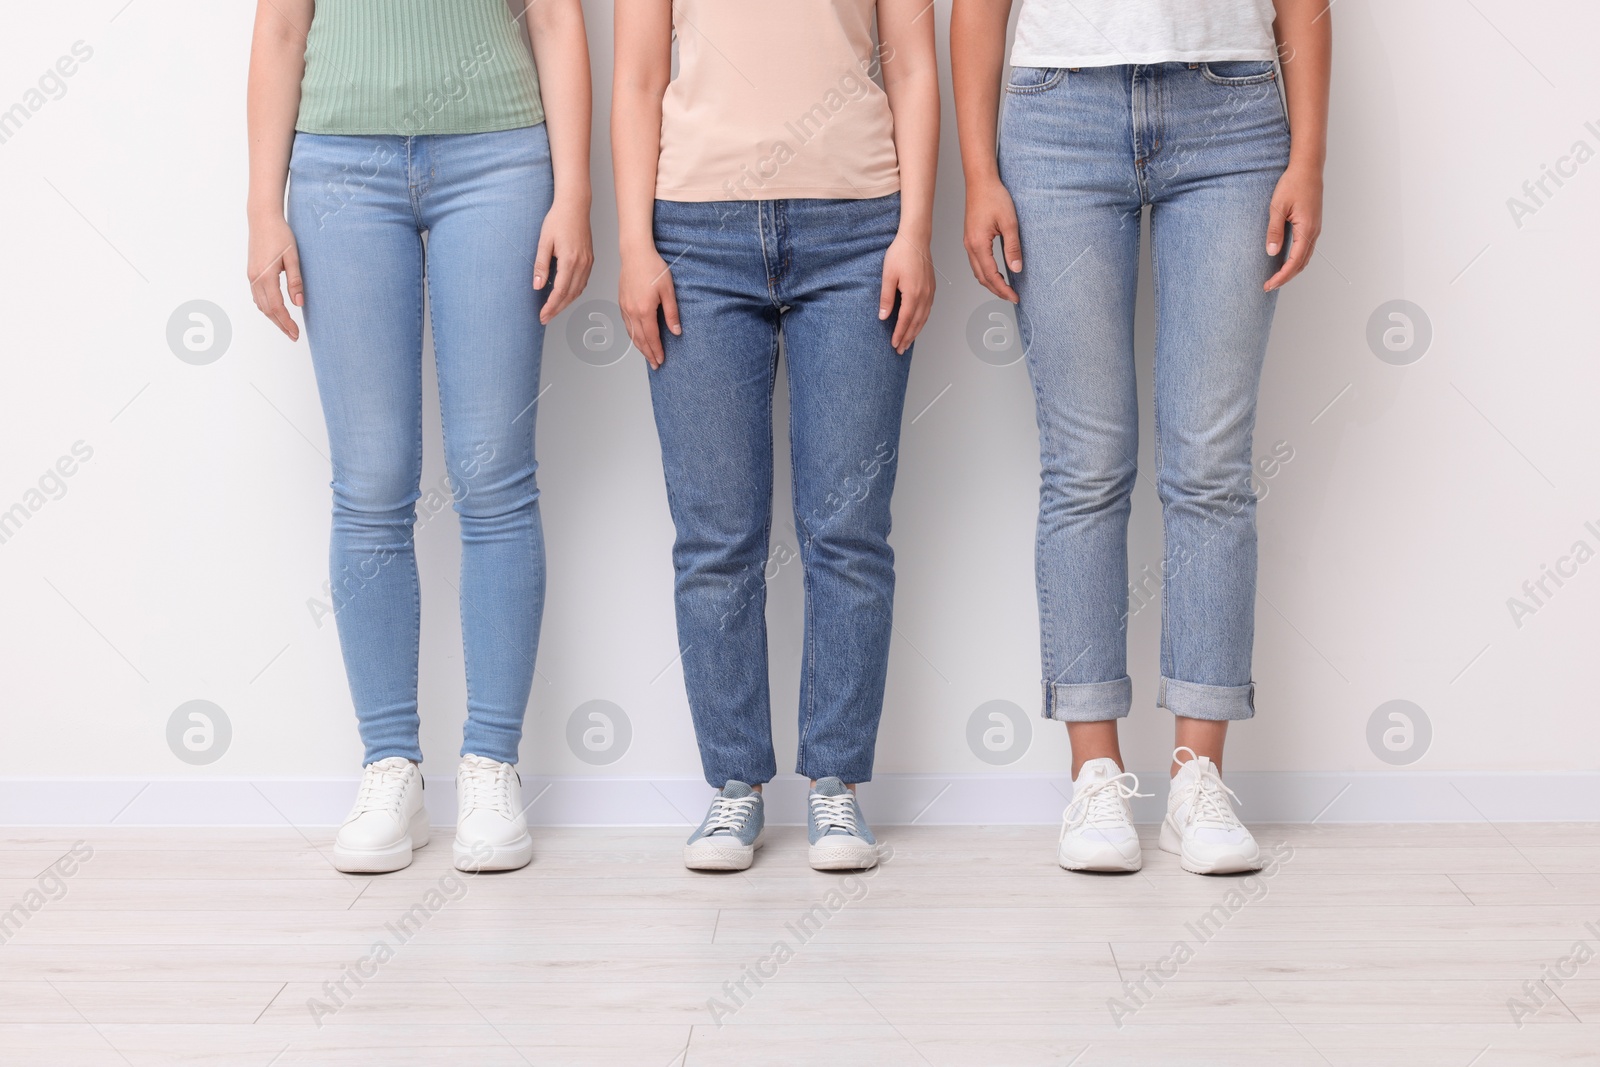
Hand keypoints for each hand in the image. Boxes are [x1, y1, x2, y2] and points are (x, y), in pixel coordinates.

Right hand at [247, 214, 302, 339]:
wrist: (262, 218)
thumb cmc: (280, 234)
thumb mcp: (293, 257)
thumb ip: (295, 281)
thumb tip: (299, 303)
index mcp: (265, 276)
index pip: (276, 307)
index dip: (286, 322)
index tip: (295, 333)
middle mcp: (255, 278)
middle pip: (267, 310)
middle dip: (280, 324)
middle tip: (293, 336)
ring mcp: (251, 276)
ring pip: (260, 304)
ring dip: (273, 317)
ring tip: (286, 326)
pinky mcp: (252, 272)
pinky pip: (257, 296)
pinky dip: (266, 307)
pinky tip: (275, 310)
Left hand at [534, 195, 594, 323]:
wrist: (575, 206)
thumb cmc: (558, 220)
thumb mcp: (544, 242)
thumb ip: (541, 266)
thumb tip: (536, 286)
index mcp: (570, 260)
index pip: (559, 291)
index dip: (550, 306)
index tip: (542, 315)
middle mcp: (582, 264)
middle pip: (570, 295)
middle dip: (557, 309)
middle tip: (545, 318)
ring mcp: (588, 262)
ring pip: (578, 290)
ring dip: (565, 303)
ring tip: (553, 310)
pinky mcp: (589, 260)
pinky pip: (583, 282)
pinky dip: (574, 292)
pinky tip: (565, 295)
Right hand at [618, 245, 679, 368]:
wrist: (635, 253)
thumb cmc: (653, 268)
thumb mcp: (668, 291)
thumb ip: (672, 313)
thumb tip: (676, 331)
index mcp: (644, 310)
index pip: (652, 337)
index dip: (657, 351)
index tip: (661, 360)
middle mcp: (632, 311)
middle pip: (640, 339)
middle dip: (648, 354)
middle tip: (655, 364)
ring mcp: (624, 307)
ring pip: (632, 334)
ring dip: (639, 347)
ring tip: (647, 355)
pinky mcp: (622, 302)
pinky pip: (627, 324)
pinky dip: (632, 335)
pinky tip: (637, 338)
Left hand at [880, 232, 934, 354]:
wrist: (916, 239)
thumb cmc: (901, 254)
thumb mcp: (888, 276)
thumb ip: (886, 298)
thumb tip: (883, 316)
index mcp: (913, 294)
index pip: (905, 320)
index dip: (899, 334)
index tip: (894, 345)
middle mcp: (924, 295)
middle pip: (916, 323)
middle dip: (908, 338)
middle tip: (900, 350)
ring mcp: (930, 292)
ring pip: (924, 318)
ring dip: (916, 332)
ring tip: (908, 342)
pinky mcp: (931, 288)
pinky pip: (928, 310)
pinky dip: (922, 321)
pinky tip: (917, 324)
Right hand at [962, 178, 1020, 302]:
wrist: (980, 182)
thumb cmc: (994, 197)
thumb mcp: (1010, 223)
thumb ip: (1013, 247)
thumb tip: (1016, 269)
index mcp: (978, 244)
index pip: (991, 275)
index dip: (1003, 289)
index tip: (1015, 297)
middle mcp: (970, 246)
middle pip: (982, 278)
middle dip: (997, 290)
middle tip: (1012, 297)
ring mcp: (968, 243)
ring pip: (978, 272)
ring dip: (991, 283)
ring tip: (1005, 289)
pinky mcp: (971, 239)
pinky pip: (976, 262)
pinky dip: (986, 273)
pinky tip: (996, 273)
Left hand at [1264, 161, 1322, 291]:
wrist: (1307, 168)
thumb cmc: (1292, 184)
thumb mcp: (1277, 207)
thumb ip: (1274, 231)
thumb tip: (1272, 253)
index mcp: (1306, 229)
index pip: (1294, 262)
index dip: (1282, 276)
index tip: (1269, 285)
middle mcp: (1314, 232)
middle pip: (1301, 264)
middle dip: (1285, 277)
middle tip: (1268, 286)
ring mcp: (1315, 229)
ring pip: (1305, 257)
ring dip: (1291, 270)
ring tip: (1275, 277)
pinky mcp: (1312, 225)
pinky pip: (1305, 248)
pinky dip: (1295, 260)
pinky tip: (1284, 261)